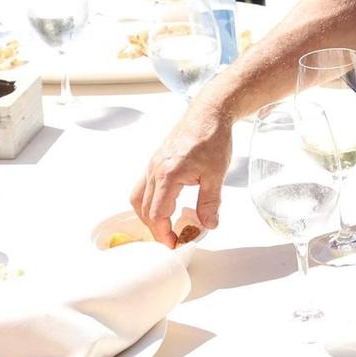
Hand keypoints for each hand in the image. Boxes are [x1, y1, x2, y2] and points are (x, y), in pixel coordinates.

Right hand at [132, 95, 232, 246]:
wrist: (209, 112)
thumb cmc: (212, 138)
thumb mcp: (216, 174)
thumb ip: (210, 202)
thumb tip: (208, 226)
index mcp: (168, 174)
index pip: (157, 213)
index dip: (164, 233)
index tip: (175, 244)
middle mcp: (154, 170)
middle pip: (144, 209)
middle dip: (156, 229)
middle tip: (173, 240)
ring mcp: (152, 164)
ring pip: (139, 198)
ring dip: (148, 216)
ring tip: (165, 226)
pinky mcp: (156, 161)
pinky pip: (143, 186)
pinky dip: (149, 201)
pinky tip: (164, 205)